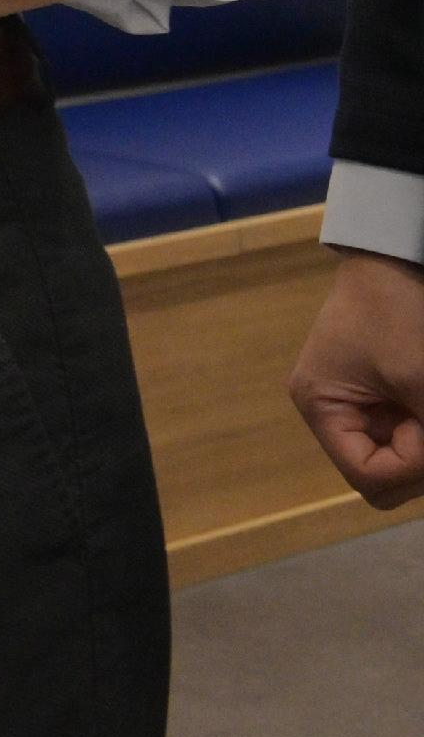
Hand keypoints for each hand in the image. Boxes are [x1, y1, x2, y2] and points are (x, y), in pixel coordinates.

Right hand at [290, 250, 423, 508]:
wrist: (394, 261)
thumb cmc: (396, 314)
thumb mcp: (419, 378)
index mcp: (322, 406)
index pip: (365, 475)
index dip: (407, 468)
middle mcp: (330, 412)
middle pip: (378, 475)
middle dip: (415, 460)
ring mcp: (353, 404)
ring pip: (394, 459)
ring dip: (420, 444)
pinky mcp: (374, 395)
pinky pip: (401, 436)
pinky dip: (420, 431)